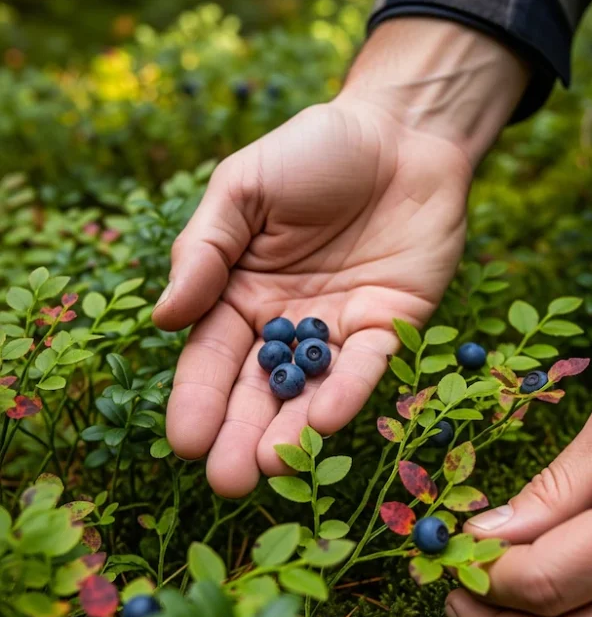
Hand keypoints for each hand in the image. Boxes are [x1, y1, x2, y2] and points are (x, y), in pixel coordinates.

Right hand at [153, 18, 527, 497]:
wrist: (401, 134)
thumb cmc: (314, 151)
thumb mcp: (243, 188)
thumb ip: (205, 250)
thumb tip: (165, 318)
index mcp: (241, 293)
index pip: (212, 356)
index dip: (198, 398)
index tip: (185, 441)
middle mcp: (288, 322)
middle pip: (258, 387)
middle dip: (241, 434)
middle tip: (226, 482)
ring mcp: (339, 329)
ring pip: (311, 389)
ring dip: (291, 430)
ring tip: (269, 468)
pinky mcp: (391, 326)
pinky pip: (366, 366)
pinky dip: (347, 391)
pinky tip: (327, 420)